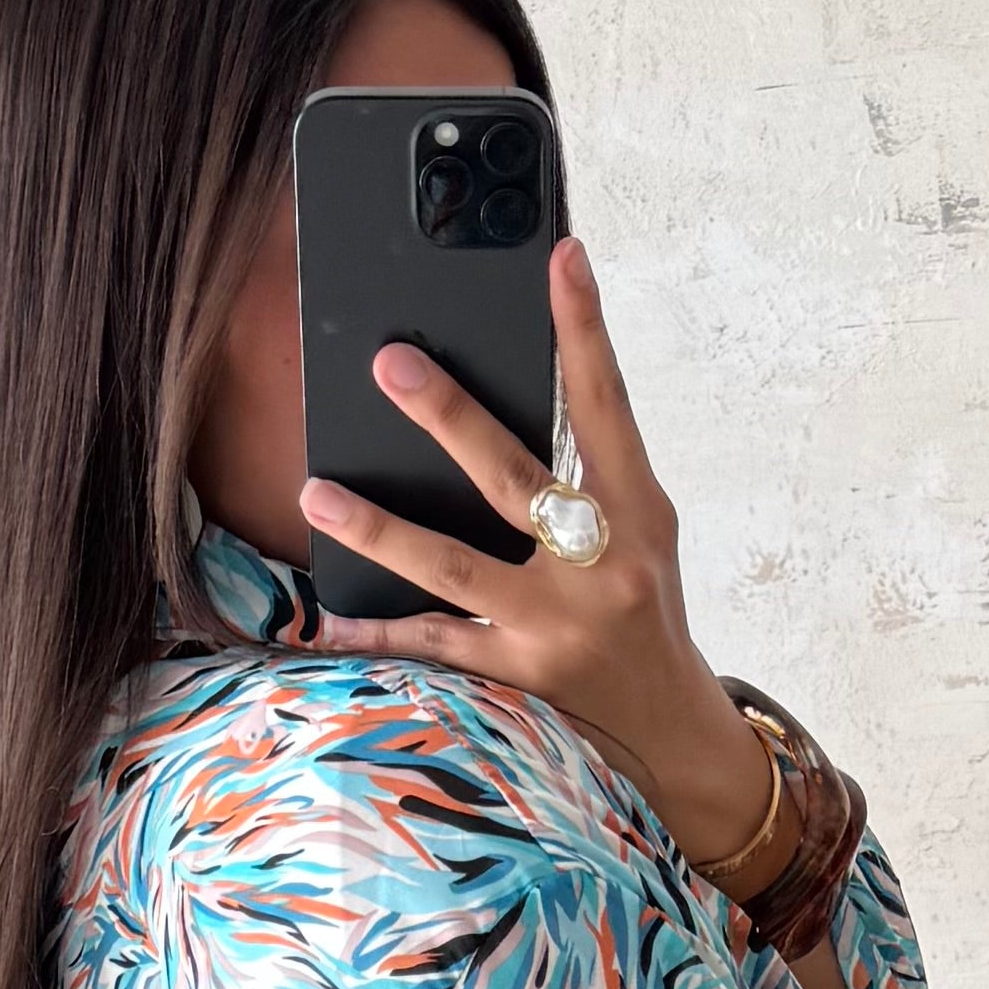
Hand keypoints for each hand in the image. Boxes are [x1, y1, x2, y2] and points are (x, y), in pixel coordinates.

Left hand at [301, 238, 773, 876]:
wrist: (672, 732)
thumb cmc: (643, 610)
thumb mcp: (639, 533)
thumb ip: (583, 474)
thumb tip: (495, 401)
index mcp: (637, 514)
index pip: (609, 406)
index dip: (585, 329)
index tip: (562, 256)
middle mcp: (601, 568)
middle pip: (516, 479)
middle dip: (451, 418)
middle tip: (390, 364)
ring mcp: (556, 630)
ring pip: (455, 567)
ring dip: (380, 528)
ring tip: (316, 493)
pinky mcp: (520, 685)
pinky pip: (435, 648)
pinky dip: (379, 632)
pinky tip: (327, 614)